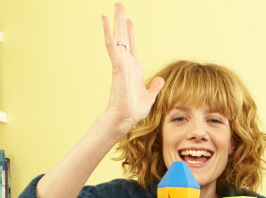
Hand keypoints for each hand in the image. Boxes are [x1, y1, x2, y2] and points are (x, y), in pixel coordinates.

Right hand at [101, 3, 163, 133]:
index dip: (130, 33)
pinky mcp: (117, 65)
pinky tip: (105, 19)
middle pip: (124, 37)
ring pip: (118, 37)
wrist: (125, 117)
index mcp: (134, 69)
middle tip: (119, 5)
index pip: (132, 46)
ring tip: (115, 7)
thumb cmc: (134, 111)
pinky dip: (108, 32)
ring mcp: (121, 63)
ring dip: (116, 21)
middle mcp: (127, 63)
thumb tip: (160, 79)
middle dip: (122, 21)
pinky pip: (112, 45)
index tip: (129, 21)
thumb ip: (154, 86)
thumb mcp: (149, 96)